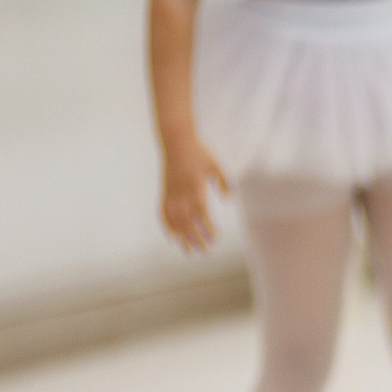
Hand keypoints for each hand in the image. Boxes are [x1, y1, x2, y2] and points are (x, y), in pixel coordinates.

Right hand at [159, 133, 231, 253]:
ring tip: (189, 251)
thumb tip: (228, 198)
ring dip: (182, 236)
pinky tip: (172, 237)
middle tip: (205, 251)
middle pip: (188, 221)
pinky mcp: (165, 191)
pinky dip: (166, 225)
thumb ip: (224, 181)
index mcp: (195, 186)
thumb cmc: (199, 152)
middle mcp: (182, 192)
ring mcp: (171, 192)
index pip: (202, 213)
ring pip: (175, 219)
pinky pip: (163, 211)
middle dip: (196, 238)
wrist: (176, 140)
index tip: (214, 239)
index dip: (207, 227)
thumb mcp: (216, 164)